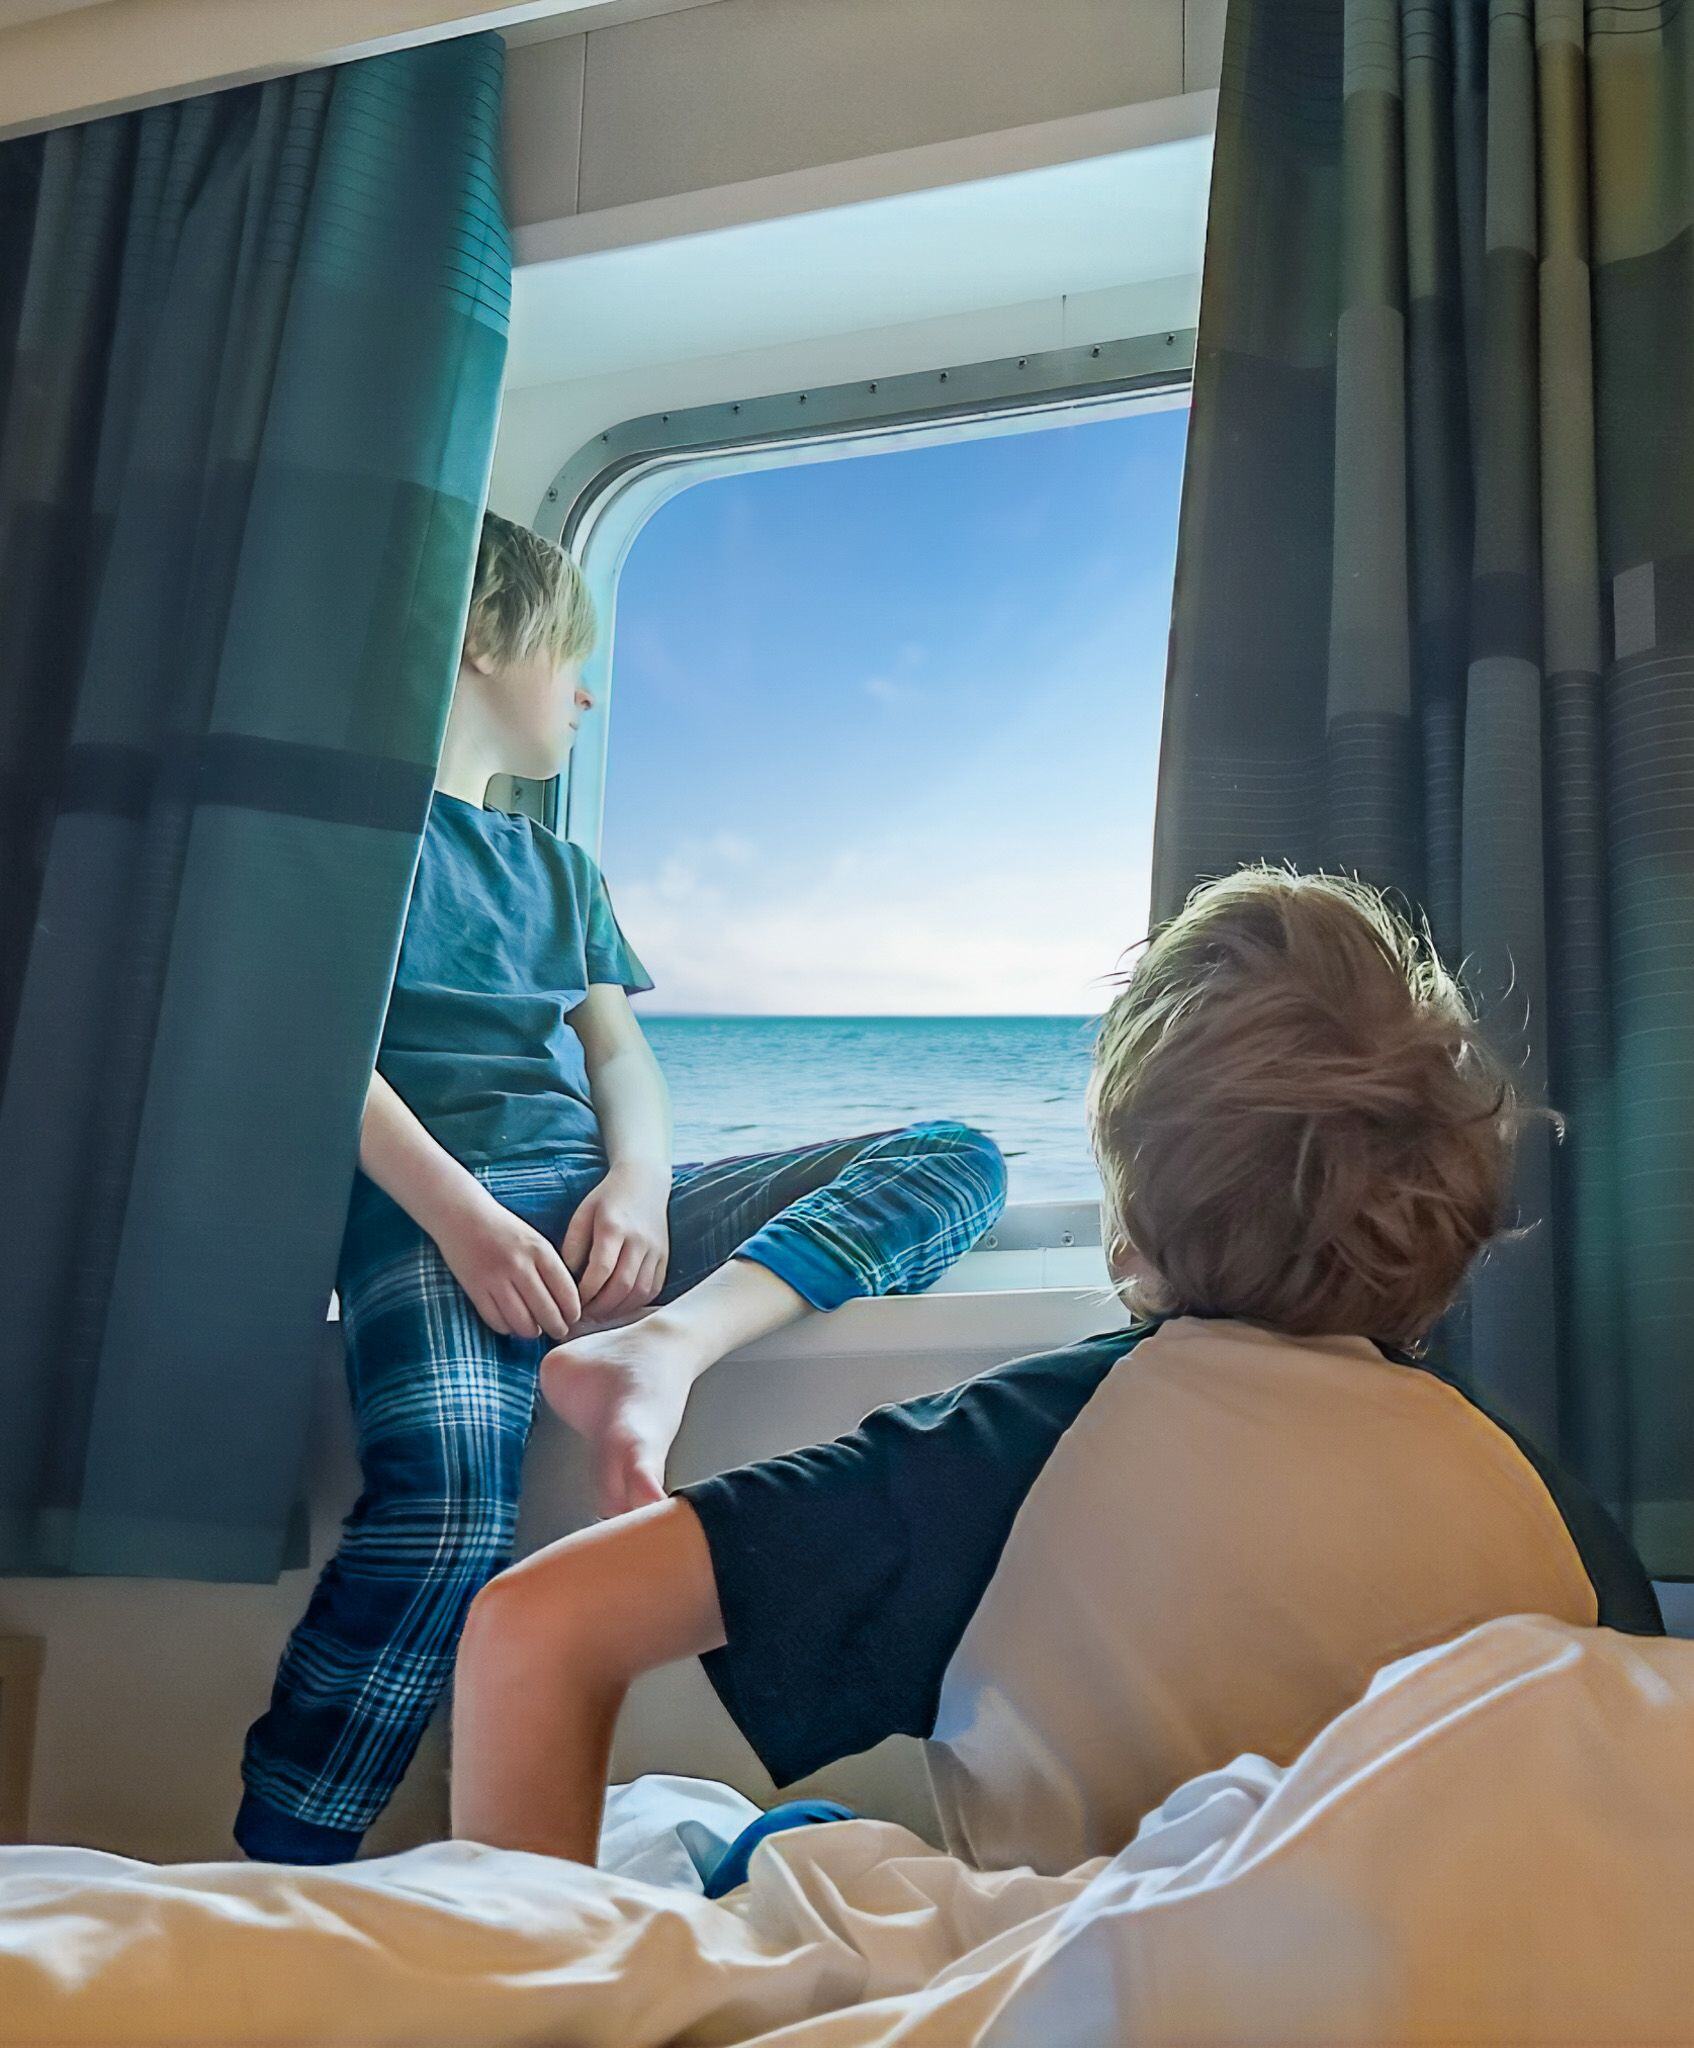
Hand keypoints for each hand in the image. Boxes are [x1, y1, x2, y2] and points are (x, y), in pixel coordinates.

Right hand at [428, 1184, 581, 1340]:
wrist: (462, 1214)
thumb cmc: (504, 1229)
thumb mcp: (535, 1241)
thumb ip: (550, 1268)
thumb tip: (567, 1304)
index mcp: (540, 1251)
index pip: (567, 1292)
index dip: (573, 1312)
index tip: (573, 1318)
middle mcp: (520, 1265)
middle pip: (547, 1312)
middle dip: (557, 1328)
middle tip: (558, 1331)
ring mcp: (496, 1278)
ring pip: (522, 1322)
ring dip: (532, 1332)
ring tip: (534, 1330)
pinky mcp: (475, 1289)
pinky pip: (496, 1321)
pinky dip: (507, 1328)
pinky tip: (511, 1324)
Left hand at [561, 1162, 670, 1325]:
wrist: (644, 1181)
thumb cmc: (607, 1198)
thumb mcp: (582, 1214)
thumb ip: (573, 1247)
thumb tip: (566, 1282)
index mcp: (614, 1227)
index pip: (601, 1270)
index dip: (586, 1293)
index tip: (572, 1302)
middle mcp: (639, 1240)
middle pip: (622, 1285)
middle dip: (600, 1307)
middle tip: (583, 1315)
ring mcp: (656, 1249)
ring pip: (640, 1291)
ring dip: (618, 1309)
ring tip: (599, 1313)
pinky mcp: (665, 1256)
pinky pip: (653, 1288)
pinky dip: (636, 1303)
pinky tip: (619, 1305)